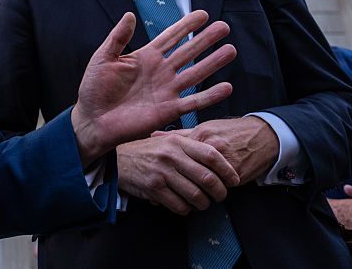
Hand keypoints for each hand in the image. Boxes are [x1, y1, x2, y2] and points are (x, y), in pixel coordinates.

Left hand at [71, 10, 235, 165]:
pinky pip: (193, 102)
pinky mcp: (168, 111)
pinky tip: (227, 87)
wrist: (92, 120)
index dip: (186, 26)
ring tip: (231, 50)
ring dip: (213, 63)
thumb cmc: (94, 89)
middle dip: (206, 40)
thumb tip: (130, 14)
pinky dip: (210, 96)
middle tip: (224, 27)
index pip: (170, 37)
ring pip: (195, 74)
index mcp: (146, 57)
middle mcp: (160, 72)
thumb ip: (118, 38)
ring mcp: (166, 91)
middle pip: (188, 52)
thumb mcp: (103, 58)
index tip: (203, 14)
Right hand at [118, 134, 238, 214]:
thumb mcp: (167, 141)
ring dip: (203, 204)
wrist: (117, 160)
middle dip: (219, 192)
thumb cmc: (147, 151)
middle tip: (221, 196)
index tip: (234, 180)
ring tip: (202, 203)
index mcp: (177, 142)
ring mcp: (162, 172)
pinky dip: (186, 209)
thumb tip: (220, 153)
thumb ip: (190, 145)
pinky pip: (180, 206)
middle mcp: (171, 155)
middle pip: (207, 178)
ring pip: (196, 195)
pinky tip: (184, 206)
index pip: (211, 155)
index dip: (227, 169)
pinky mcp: (154, 188)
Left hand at [168, 116, 278, 184]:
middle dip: (182, 183)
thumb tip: (154, 135)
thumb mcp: (205, 128)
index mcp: (201, 134)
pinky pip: (219, 187)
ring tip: (195, 193)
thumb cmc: (231, 131)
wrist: (264, 135)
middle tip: (178, 188)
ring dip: (199, 190)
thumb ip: (180, 135)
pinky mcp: (236, 174)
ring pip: (204, 182)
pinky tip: (211, 192)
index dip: (171, 168)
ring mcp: (225, 161)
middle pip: (189, 171)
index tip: (167, 174)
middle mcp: (211, 147)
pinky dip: (214, 191)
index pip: (177, 155)